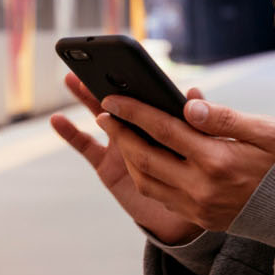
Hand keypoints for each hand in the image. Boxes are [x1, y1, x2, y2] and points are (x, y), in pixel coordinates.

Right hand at [51, 73, 203, 244]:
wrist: (196, 212)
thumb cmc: (209, 175)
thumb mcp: (217, 146)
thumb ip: (209, 119)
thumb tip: (193, 94)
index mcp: (167, 121)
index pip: (149, 95)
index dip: (137, 79)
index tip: (126, 62)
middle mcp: (142, 131)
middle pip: (122, 102)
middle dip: (105, 82)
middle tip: (90, 62)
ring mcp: (122, 148)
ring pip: (102, 117)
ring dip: (86, 98)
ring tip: (71, 79)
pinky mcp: (108, 167)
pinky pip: (87, 148)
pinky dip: (71, 133)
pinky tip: (57, 120)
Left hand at [95, 93, 274, 233]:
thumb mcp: (265, 131)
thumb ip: (224, 118)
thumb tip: (189, 104)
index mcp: (218, 160)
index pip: (164, 130)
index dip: (134, 113)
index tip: (113, 98)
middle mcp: (202, 187)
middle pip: (146, 158)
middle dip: (120, 134)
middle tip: (103, 113)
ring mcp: (198, 207)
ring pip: (147, 181)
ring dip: (128, 157)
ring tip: (120, 134)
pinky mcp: (199, 218)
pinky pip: (160, 197)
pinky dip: (145, 175)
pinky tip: (143, 158)